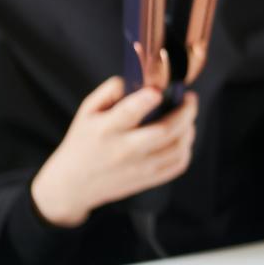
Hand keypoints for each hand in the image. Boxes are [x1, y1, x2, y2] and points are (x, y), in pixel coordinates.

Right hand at [30, 76, 197, 226]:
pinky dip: (186, 149)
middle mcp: (124, 150)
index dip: (147, 99)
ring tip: (187, 117)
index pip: (129, 113)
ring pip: (177, 148)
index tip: (158, 90)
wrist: (74, 184)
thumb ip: (110, 91)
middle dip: (185, 111)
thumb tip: (137, 80)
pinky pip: (178, 165)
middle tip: (190, 98)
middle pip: (164, 131)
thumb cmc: (82, 142)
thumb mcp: (86, 111)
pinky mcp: (148, 180)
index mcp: (105, 130)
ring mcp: (139, 168)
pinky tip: (182, 138)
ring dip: (189, 129)